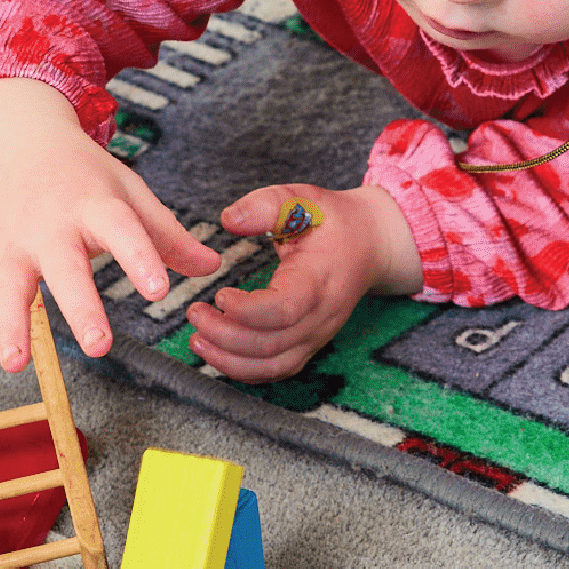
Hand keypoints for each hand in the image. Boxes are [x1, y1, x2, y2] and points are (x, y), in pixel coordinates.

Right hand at [0, 79, 218, 374]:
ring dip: (9, 325)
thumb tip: (212, 267)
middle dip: (80, 306)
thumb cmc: (80, 173)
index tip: (161, 290)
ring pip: (6, 287)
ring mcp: (8, 245)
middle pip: (65, 268)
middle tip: (99, 345)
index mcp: (94, 206)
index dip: (142, 258)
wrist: (10, 138)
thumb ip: (165, 233)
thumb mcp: (126, 191)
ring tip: (15, 364)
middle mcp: (49, 226)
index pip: (122, 230)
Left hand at [185, 183, 422, 383]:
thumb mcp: (303, 198)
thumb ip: (265, 205)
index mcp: (321, 278)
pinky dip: (245, 369)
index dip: (248, 310)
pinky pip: (279, 369)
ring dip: (231, 360)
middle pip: (273, 344)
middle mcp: (323, 314)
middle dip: (226, 336)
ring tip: (197, 339)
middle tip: (195, 313)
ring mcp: (319, 334)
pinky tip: (218, 353)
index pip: (286, 309)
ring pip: (275, 365)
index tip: (220, 294)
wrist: (372, 244)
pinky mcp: (311, 343)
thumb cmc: (333, 220)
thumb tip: (229, 219)